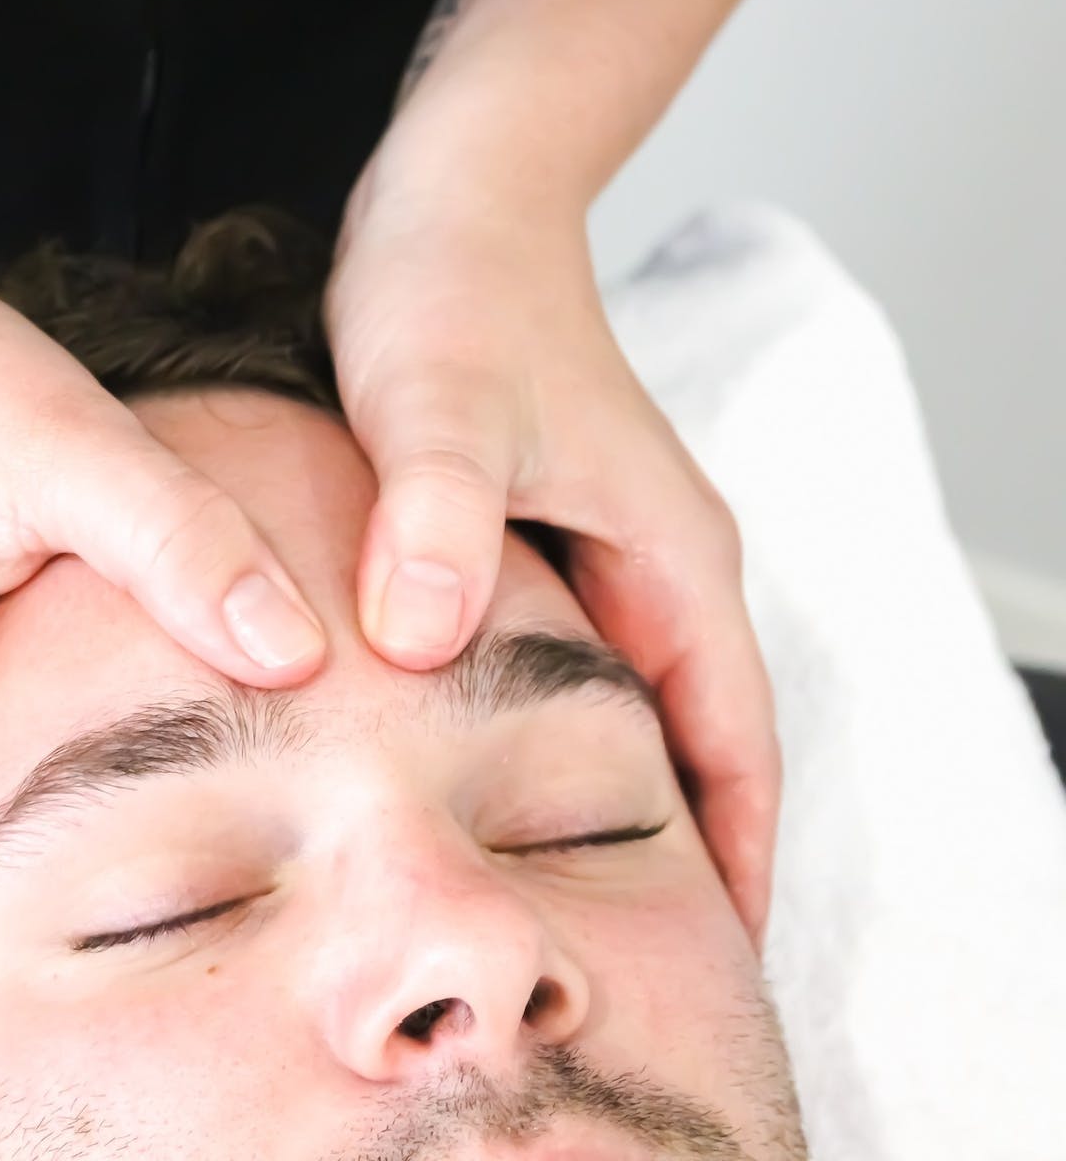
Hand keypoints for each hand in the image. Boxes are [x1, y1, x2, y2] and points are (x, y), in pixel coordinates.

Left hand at [327, 169, 779, 943]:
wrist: (456, 199)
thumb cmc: (460, 285)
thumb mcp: (439, 402)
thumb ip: (439, 517)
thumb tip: (428, 646)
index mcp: (671, 556)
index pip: (732, 743)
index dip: (731, 859)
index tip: (708, 962)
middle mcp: (655, 565)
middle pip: (692, 745)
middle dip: (673, 855)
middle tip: (608, 959)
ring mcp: (603, 552)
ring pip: (628, 710)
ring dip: (609, 800)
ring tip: (547, 896)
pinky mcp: (542, 536)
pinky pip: (565, 664)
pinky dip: (546, 734)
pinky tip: (476, 776)